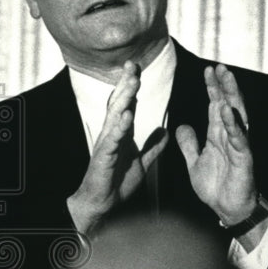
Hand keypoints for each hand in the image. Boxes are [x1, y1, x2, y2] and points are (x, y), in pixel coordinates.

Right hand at [67, 61, 168, 235]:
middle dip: (125, 84)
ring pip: (114, 116)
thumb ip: (152, 147)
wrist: (103, 204)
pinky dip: (119, 127)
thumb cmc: (117, 184)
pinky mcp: (104, 157)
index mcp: (120, 134)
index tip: (136, 68)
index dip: (131, 87)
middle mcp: (111, 134)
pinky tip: (125, 116)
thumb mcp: (142, 162)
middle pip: (119, 103)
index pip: (126, 104)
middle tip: (132, 64)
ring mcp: (106, 144)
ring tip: (131, 82)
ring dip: (123, 99)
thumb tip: (164, 131)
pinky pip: (112, 139)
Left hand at [175, 64, 256, 225]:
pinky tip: (226, 112)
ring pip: (237, 117)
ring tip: (226, 79)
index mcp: (218, 136)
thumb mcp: (194, 162)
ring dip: (231, 98)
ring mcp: (239, 146)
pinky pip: (239, 140)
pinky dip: (233, 125)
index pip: (215, 106)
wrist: (226, 210)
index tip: (208, 70)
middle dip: (224, 85)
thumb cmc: (215, 187)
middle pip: (228, 105)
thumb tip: (181, 126)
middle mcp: (230, 137)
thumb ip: (188, 144)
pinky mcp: (244, 160)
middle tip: (219, 66)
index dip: (213, 88)